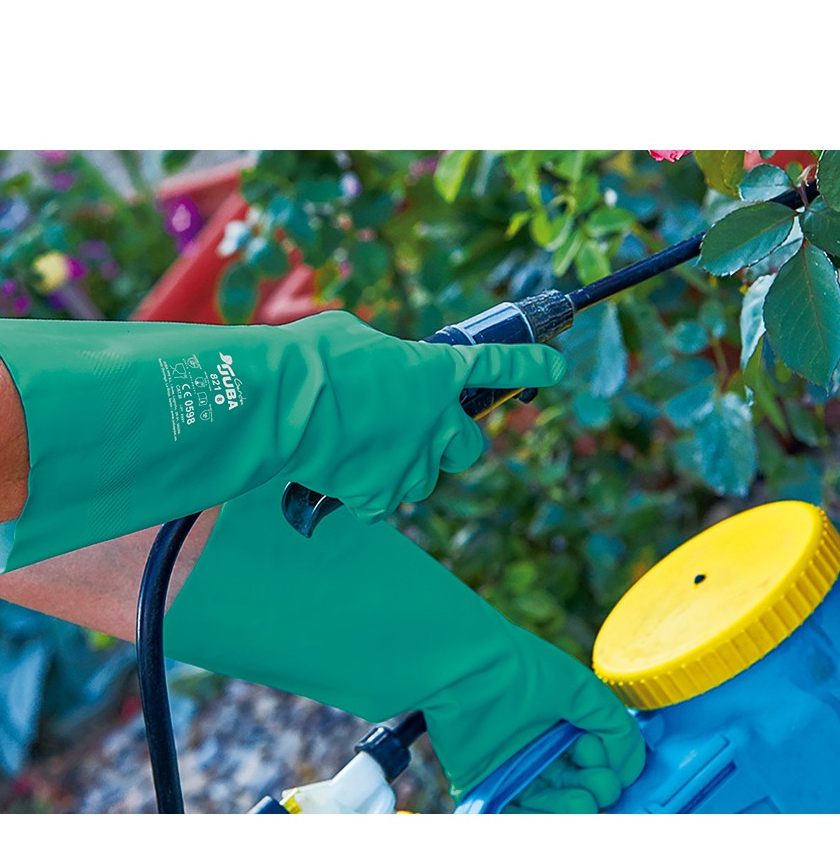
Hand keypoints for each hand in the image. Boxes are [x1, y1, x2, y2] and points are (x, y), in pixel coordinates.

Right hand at [279, 312, 567, 522]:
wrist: (284, 404)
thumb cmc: (312, 359)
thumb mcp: (354, 336)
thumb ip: (381, 357)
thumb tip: (373, 367)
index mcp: (435, 372)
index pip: (497, 365)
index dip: (529, 366)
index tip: (555, 367)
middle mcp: (435, 422)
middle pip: (468, 445)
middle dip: (452, 443)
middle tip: (423, 435)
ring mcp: (411, 463)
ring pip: (424, 479)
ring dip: (403, 469)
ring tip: (359, 451)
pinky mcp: (380, 494)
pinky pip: (382, 503)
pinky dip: (365, 495)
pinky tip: (338, 476)